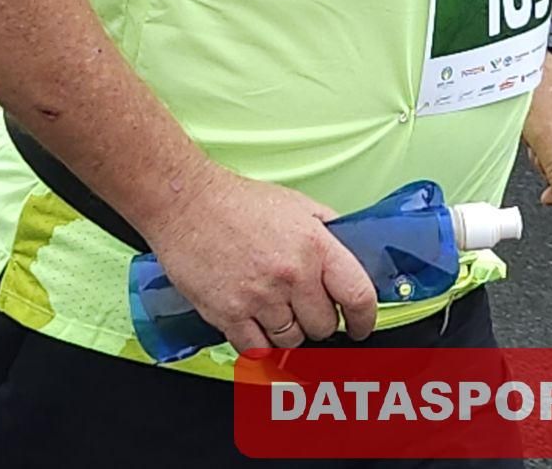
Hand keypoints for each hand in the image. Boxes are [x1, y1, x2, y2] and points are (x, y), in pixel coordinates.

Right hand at [146, 164, 376, 353]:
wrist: (186, 202)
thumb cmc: (237, 201)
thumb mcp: (296, 204)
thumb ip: (329, 231)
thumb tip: (353, 257)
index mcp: (314, 244)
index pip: (359, 296)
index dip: (365, 319)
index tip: (360, 326)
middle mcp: (291, 273)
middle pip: (324, 326)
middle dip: (316, 318)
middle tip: (300, 302)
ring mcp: (260, 297)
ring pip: (292, 341)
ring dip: (286, 329)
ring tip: (270, 304)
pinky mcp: (229, 314)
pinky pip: (258, 349)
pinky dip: (259, 341)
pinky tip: (253, 320)